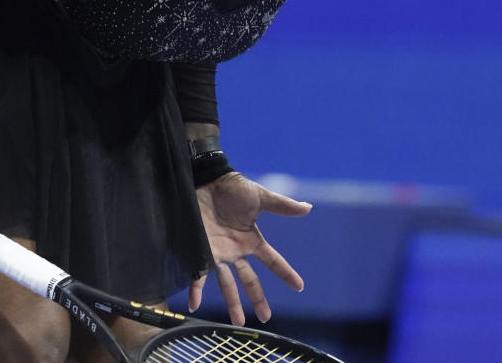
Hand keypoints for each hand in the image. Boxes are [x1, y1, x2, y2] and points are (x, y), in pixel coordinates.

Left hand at [188, 172, 311, 325]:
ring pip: (227, 284)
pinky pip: (199, 274)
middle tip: (266, 318)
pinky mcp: (200, 251)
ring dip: (232, 303)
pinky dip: (196, 289)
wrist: (206, 179)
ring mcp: (218, 253)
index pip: (272, 261)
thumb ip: (282, 205)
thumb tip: (308, 207)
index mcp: (251, 240)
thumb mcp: (260, 197)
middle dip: (258, 299)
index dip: (286, 273)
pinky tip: (194, 304)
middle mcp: (236, 251)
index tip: (299, 287)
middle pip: (250, 280)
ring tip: (238, 322)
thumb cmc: (232, 187)